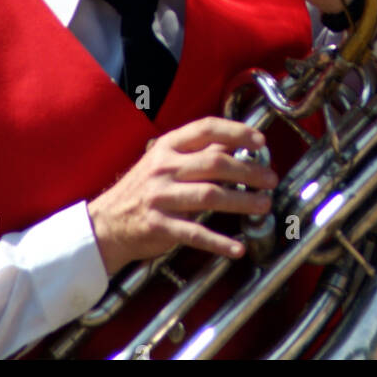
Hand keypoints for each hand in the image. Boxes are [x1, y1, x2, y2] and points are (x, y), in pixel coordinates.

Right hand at [87, 118, 276, 275]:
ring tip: (263, 205)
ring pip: (210, 195)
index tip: (260, 141)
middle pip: (214, 163)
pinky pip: (195, 233)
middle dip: (248, 170)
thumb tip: (236, 142)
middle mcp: (164, 168)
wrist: (107, 223)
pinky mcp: (159, 226)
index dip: (236, 131)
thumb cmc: (143, 188)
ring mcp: (160, 197)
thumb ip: (198, 152)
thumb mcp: (165, 161)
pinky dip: (219, 241)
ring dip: (242, 201)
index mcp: (168, 146)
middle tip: (270, 178)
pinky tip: (237, 247)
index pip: (206, 129)